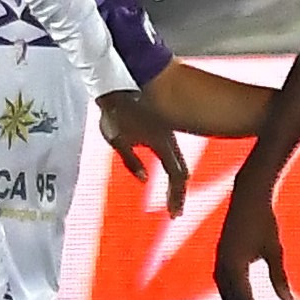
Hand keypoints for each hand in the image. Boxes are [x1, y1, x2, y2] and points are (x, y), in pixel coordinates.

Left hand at [99, 90, 189, 212]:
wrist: (120, 85)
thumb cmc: (116, 113)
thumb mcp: (118, 140)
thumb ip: (132, 162)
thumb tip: (145, 180)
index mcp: (163, 145)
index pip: (176, 176)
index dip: (177, 196)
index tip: (174, 214)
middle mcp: (170, 141)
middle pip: (182, 172)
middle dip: (179, 193)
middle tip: (175, 211)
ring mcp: (168, 135)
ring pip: (179, 162)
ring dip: (177, 181)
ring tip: (172, 195)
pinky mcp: (163, 130)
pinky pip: (172, 153)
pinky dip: (171, 167)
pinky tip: (164, 171)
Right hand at [212, 166, 287, 299]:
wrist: (247, 197)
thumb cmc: (264, 221)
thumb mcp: (275, 249)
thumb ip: (279, 276)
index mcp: (234, 264)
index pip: (243, 297)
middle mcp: (222, 263)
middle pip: (231, 298)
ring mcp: (219, 258)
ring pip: (225, 291)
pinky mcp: (221, 254)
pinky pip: (224, 281)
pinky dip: (230, 295)